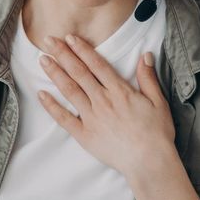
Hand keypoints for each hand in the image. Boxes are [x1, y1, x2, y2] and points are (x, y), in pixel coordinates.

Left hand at [36, 34, 175, 178]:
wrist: (149, 161)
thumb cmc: (156, 133)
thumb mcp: (158, 101)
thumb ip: (148, 77)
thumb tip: (145, 55)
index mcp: (119, 91)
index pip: (97, 65)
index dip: (82, 49)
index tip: (69, 37)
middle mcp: (102, 101)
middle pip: (79, 72)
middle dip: (62, 54)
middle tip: (48, 40)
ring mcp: (91, 117)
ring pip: (69, 90)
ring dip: (55, 73)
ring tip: (42, 59)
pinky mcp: (84, 135)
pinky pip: (64, 118)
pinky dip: (51, 106)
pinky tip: (41, 94)